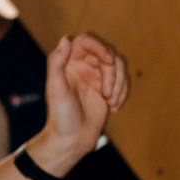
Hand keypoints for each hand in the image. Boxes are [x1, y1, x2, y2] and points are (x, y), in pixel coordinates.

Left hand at [29, 33, 130, 174]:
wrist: (72, 140)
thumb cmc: (60, 116)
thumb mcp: (56, 89)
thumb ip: (56, 62)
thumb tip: (66, 39)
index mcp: (68, 62)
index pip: (87, 41)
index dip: (100, 47)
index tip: (109, 61)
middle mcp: (83, 65)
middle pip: (107, 54)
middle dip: (112, 74)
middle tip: (106, 94)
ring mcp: (97, 76)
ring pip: (119, 66)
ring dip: (119, 85)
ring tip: (110, 102)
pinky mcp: (107, 87)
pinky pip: (123, 81)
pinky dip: (123, 93)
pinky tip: (114, 107)